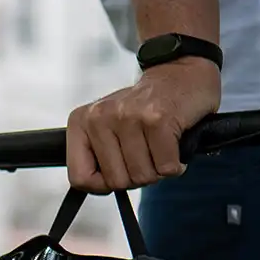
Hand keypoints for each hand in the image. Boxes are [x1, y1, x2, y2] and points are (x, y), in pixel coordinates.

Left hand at [66, 56, 220, 192]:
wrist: (180, 72)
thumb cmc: (145, 107)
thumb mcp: (109, 129)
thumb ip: (97, 158)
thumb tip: (98, 187)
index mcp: (82, 121)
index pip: (80, 178)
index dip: (102, 185)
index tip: (118, 171)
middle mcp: (100, 116)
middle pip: (116, 182)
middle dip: (137, 176)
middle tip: (146, 152)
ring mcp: (128, 116)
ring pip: (142, 177)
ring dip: (158, 169)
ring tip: (160, 145)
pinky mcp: (157, 119)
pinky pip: (166, 168)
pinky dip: (176, 164)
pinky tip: (174, 143)